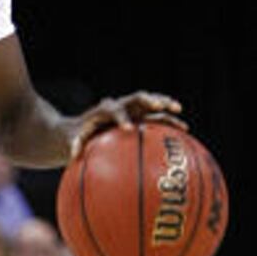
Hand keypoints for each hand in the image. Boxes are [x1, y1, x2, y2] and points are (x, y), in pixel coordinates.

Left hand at [69, 91, 186, 157]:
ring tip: (178, 110)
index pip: (114, 110)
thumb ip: (74, 146)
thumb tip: (72, 157)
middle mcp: (121, 105)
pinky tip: (184, 130)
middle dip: (148, 100)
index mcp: (104, 110)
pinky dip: (169, 120)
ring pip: (151, 103)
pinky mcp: (140, 116)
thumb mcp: (72, 141)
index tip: (128, 129)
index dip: (121, 118)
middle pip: (137, 98)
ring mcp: (132, 110)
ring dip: (164, 104)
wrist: (80, 128)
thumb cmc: (76, 136)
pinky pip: (157, 117)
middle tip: (159, 106)